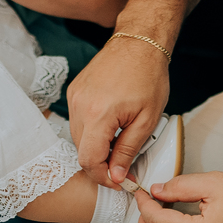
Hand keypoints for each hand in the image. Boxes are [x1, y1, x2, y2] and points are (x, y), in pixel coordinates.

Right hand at [67, 35, 170, 186]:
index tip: (119, 180)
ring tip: (119, 140)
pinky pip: (78, 120)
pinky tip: (110, 124)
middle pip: (82, 150)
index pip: (89, 160)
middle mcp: (80, 105)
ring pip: (78, 137)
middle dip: (101, 163)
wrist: (138, 42)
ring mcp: (74, 96)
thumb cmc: (148, 76)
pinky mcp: (74, 91)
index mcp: (98, 114)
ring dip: (96, 146)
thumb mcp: (147, 119)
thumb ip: (128, 150)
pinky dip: (92, 129)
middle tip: (123, 164)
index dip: (104, 176)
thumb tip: (116, 175)